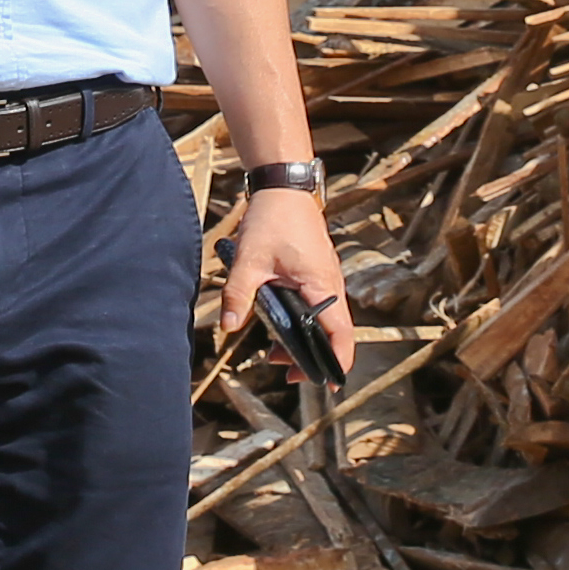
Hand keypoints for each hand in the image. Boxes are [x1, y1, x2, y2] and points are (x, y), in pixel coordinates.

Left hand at [219, 187, 349, 373]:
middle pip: (333, 333)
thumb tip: (228, 327)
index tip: (328, 383)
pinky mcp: (318, 273)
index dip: (338, 361)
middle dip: (313, 357)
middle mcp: (331, 284)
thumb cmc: (272, 219)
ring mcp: (326, 278)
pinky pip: (318, 306)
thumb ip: (238, 295)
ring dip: (306, 340)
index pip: (340, 332)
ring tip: (275, 354)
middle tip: (285, 372)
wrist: (283, 187)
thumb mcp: (249, 260)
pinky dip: (304, 322)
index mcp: (321, 284)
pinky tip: (280, 326)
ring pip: (324, 320)